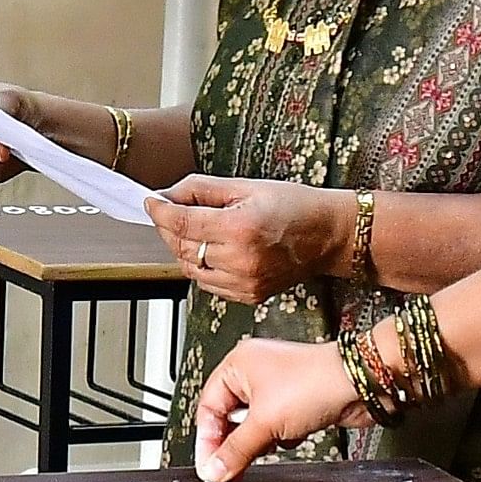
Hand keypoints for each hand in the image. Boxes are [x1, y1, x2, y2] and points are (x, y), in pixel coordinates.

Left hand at [147, 176, 346, 304]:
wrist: (329, 235)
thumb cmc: (295, 206)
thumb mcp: (246, 186)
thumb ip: (202, 189)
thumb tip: (168, 194)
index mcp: (239, 228)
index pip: (182, 223)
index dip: (160, 211)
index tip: (151, 201)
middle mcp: (240, 259)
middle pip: (181, 247)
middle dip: (168, 228)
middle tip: (169, 211)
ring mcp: (244, 282)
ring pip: (190, 268)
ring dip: (182, 248)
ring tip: (193, 229)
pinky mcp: (249, 295)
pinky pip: (208, 283)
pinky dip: (200, 266)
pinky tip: (211, 250)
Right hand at [193, 337, 366, 481]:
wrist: (361, 384)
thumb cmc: (316, 382)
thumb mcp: (264, 423)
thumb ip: (235, 451)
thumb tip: (214, 470)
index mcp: (237, 365)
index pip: (207, 407)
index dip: (207, 440)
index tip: (209, 467)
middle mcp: (255, 373)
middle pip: (229, 418)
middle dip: (235, 442)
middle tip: (231, 467)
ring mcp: (277, 388)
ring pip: (254, 426)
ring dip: (262, 439)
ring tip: (272, 440)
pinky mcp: (296, 402)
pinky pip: (275, 428)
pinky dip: (281, 437)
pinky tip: (292, 435)